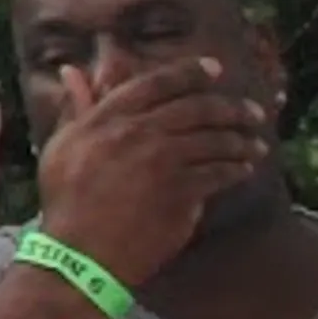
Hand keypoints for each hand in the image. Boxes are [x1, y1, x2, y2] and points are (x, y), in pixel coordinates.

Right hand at [34, 57, 269, 289]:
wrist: (81, 250)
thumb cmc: (66, 198)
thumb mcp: (62, 144)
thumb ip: (75, 106)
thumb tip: (71, 71)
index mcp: (108, 116)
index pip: (156, 82)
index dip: (190, 72)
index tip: (214, 68)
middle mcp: (138, 132)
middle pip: (196, 108)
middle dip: (230, 106)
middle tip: (252, 111)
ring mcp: (162, 162)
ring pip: (214, 139)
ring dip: (241, 139)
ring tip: (255, 143)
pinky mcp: (182, 192)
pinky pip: (219, 172)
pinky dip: (237, 168)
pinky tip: (244, 169)